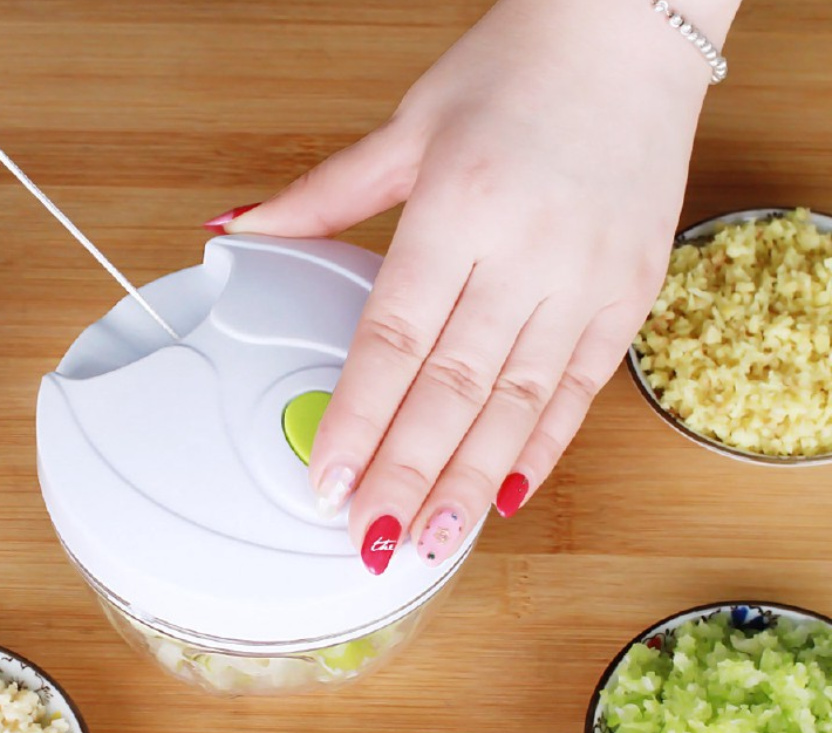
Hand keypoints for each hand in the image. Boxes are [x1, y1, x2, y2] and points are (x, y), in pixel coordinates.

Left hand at [207, 0, 730, 573]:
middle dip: (408, 473)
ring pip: (520, 403)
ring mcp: (586, 278)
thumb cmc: (516, 70)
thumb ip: (322, 197)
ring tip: (435, 541)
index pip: (394, 341)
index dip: (359, 420)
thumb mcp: (406, 126)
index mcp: (459, 210)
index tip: (329, 482)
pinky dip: (545, 445)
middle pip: (454, 388)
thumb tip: (240, 230)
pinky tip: (508, 494)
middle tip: (373, 540)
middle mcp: (526, 253)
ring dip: (472, 480)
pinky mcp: (629, 292)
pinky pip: (583, 387)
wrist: (632, 29)